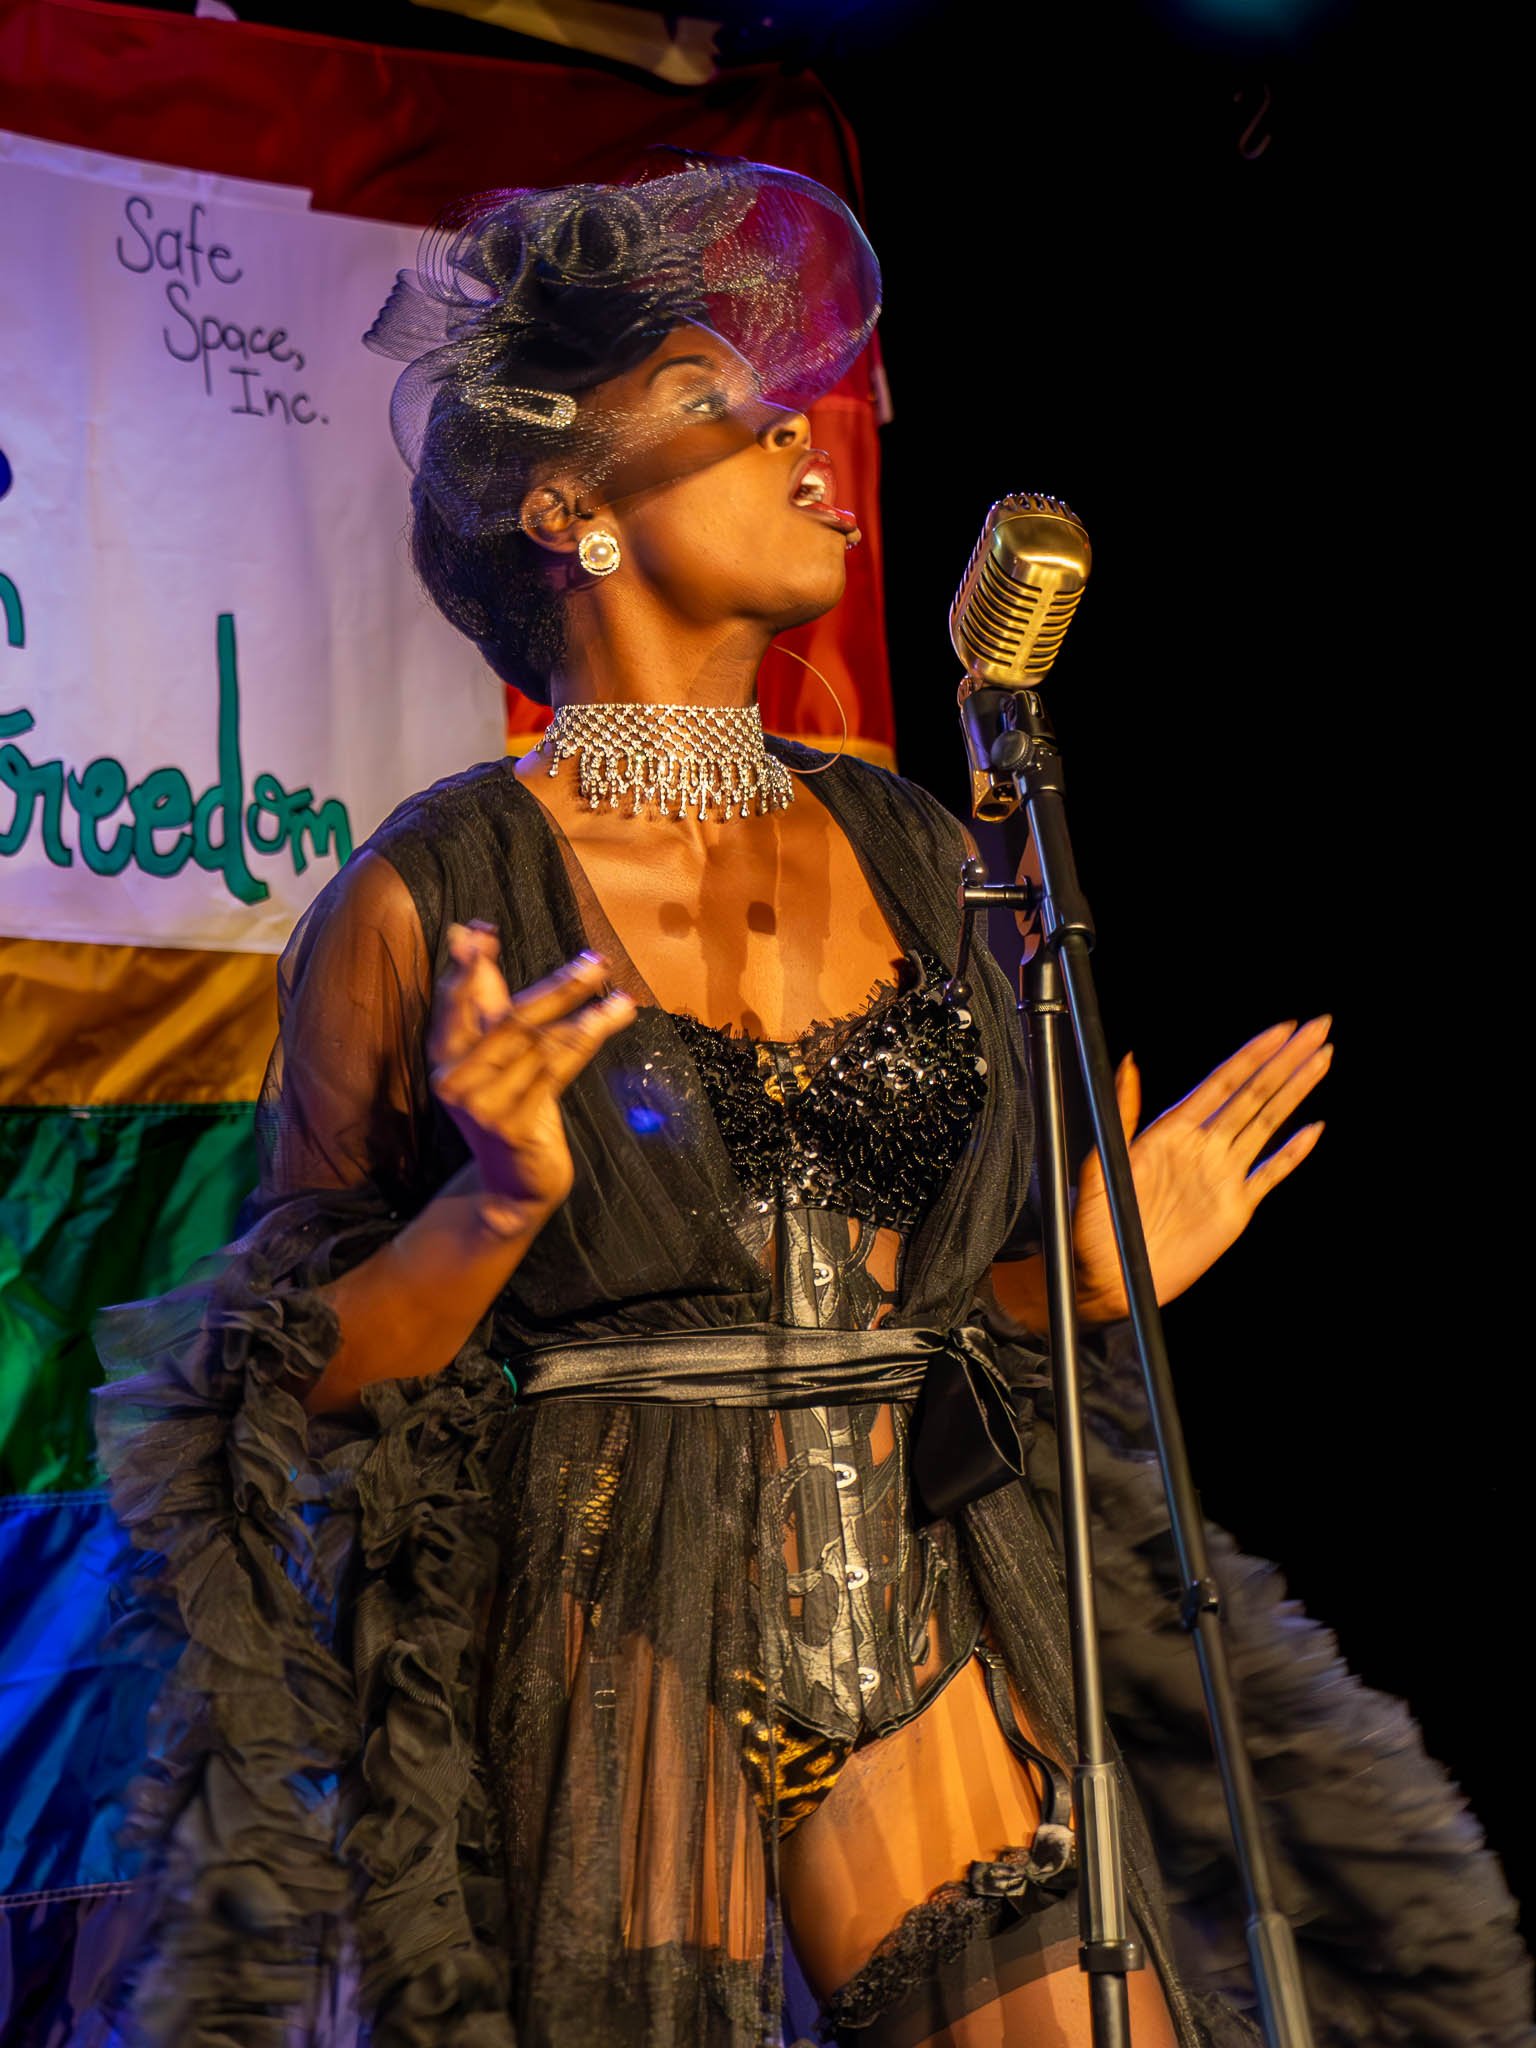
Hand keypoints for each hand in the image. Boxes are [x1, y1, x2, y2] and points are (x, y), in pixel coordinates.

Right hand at [429, 924, 634, 1236]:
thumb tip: (465, 931)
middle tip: (597, 961)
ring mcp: (483, 1106)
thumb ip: (484, 995)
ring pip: (544, 1045)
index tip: (484, 932)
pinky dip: (588, 1041)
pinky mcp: (513, 1127)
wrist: (511, 1185)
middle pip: (513, 1021)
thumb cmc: (508, 1105)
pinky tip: (612, 1023)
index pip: (455, 1004)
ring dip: (588, 1015)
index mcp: (444, 1058)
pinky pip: (558, 1072)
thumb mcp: (491, 1052)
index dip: (469, 970)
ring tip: (621, 996)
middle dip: (559, 987)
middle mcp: (455, 1081)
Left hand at [1072, 1016, 1331, 1318]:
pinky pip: (1270, 1176)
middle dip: (1287, 1060)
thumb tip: (1128, 1062)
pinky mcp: (1234, 1209)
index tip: (1282, 1029)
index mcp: (1173, 1130)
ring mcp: (1222, 1175)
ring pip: (1268, 1124)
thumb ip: (1122, 1112)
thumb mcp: (1101, 1161)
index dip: (1253, 1054)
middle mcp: (1203, 1146)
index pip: (1223, 1082)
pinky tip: (1314, 1130)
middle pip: (1254, 1093)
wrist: (1103, 1276)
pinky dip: (1293, 1155)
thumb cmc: (1093, 1221)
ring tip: (1323, 1059)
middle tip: (1319, 1028)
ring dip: (1296, 1092)